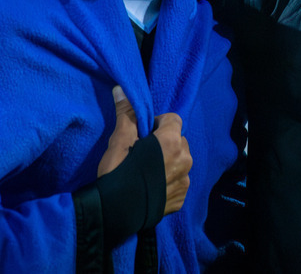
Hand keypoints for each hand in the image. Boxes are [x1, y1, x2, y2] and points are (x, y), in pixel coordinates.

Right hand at [97, 91, 190, 216]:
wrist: (114, 211)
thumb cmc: (117, 171)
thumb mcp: (119, 139)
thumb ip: (126, 113)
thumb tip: (122, 89)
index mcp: (173, 141)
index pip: (174, 119)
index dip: (158, 124)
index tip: (143, 134)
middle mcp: (185, 159)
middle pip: (179, 141)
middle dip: (165, 144)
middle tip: (143, 154)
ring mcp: (185, 180)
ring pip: (180, 162)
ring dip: (168, 163)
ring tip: (146, 173)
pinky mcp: (181, 199)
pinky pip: (178, 182)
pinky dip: (168, 182)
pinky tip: (150, 187)